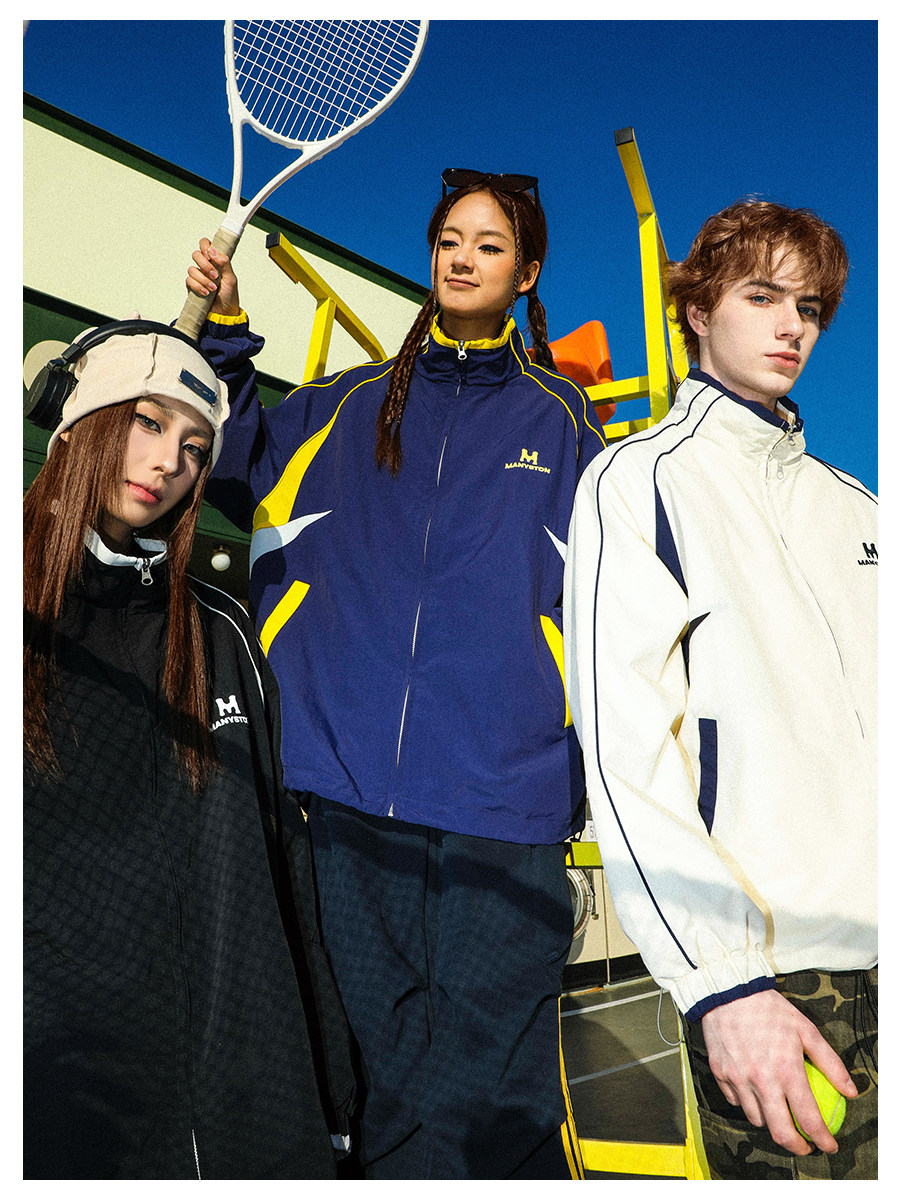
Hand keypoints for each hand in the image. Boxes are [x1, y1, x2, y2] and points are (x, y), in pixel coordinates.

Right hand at [186, 238, 240, 316]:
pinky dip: (198, 286)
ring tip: (213, 288)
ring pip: (192, 269)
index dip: (205, 246)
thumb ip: (224, 263)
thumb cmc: (229, 295)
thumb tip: (213, 251)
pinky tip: (206, 293)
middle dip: (205, 265)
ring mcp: (198, 275)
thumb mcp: (231, 278)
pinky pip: (189, 280)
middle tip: (215, 276)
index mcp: (215, 260)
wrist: (224, 312)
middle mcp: (205, 266)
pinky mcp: (192, 285)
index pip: (205, 244)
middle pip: (196, 254)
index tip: (210, 256)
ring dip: (203, 279)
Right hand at [700, 990, 856, 1155]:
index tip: (829, 1145)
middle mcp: (761, 1080)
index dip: (823, 1139)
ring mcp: (738, 1079)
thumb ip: (830, 1062)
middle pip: (781, 1133)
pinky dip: (748, 1103)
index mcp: (786, 1070)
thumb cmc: (769, 1009)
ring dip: (771, 1122)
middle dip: (797, 1147)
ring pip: (757, 1119)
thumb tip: (850, 1090)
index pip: (809, 1119)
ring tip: (779, 1111)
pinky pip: (736, 1102)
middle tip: (805, 1144)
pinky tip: (755, 1091)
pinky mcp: (720, 1074)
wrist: (728, 990)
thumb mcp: (806, 1029)